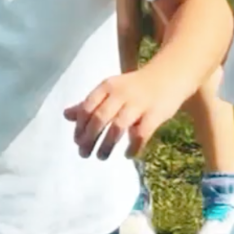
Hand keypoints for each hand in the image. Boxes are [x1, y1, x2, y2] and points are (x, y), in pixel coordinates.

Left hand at [64, 68, 183, 159]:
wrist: (167, 77)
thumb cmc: (133, 87)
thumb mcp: (109, 90)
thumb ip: (90, 103)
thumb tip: (66, 116)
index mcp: (107, 86)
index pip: (87, 107)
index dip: (80, 125)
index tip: (76, 141)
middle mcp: (120, 93)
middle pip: (100, 118)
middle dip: (89, 137)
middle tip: (83, 153)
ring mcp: (138, 103)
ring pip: (118, 127)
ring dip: (107, 144)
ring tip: (100, 156)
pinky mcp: (155, 114)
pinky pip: (141, 133)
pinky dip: (133, 146)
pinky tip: (128, 155)